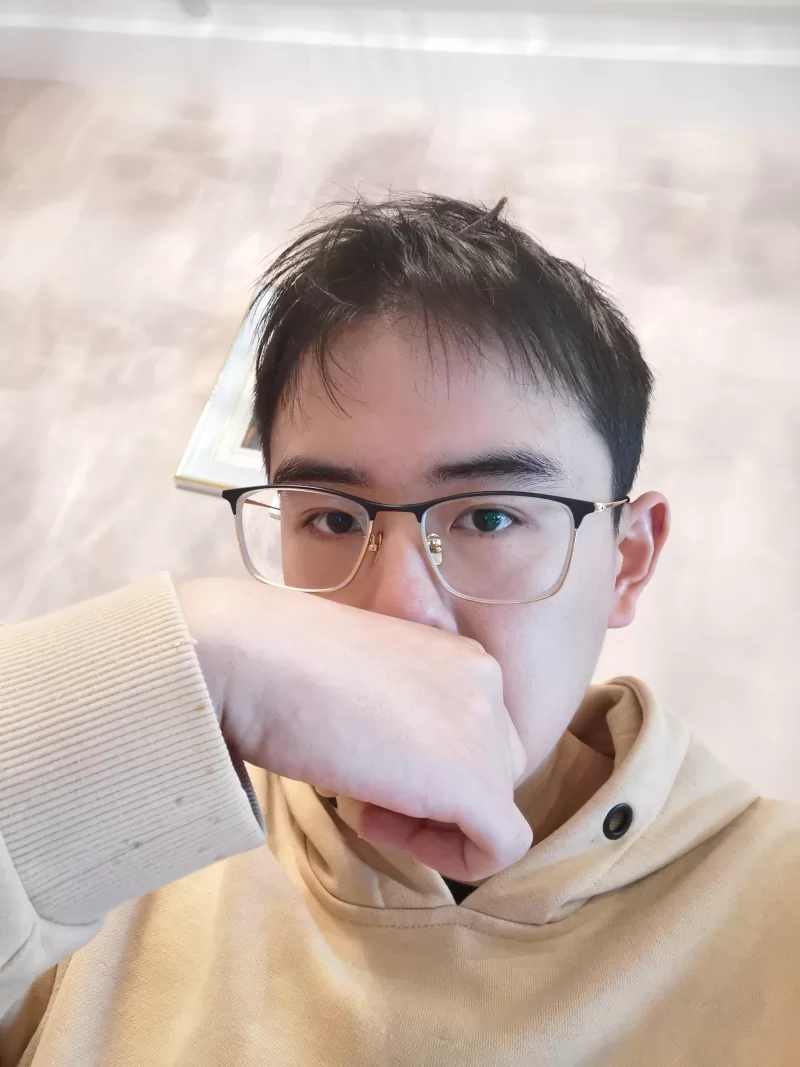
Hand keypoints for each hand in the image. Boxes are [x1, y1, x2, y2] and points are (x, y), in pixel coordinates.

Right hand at [177, 578, 531, 880]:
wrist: (250, 658)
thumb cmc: (282, 661)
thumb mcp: (362, 673)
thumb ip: (402, 703)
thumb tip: (400, 749)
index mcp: (461, 654)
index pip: (475, 729)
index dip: (427, 761)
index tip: (369, 764)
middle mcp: (487, 684)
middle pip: (490, 767)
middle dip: (436, 794)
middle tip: (367, 794)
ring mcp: (483, 732)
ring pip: (492, 806)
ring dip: (432, 823)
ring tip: (365, 807)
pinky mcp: (471, 784)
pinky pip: (499, 847)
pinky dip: (453, 859)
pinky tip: (383, 831)